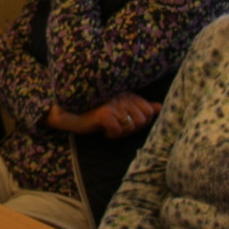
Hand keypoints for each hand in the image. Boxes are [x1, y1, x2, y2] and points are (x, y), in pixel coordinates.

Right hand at [46, 90, 160, 138]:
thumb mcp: (119, 107)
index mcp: (127, 93)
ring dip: (122, 132)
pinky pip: (118, 130)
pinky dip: (112, 135)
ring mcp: (113, 104)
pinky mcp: (104, 113)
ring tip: (110, 128)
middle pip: (142, 120)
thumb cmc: (94, 110)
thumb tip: (159, 107)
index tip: (127, 123)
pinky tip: (104, 131)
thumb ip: (140, 106)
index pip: (148, 111)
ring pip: (131, 126)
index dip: (141, 121)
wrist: (68, 112)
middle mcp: (122, 96)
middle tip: (117, 127)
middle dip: (132, 129)